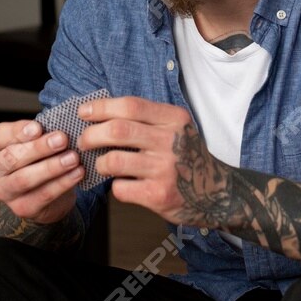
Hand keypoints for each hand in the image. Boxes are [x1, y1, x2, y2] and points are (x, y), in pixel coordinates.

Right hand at [0, 118, 80, 224]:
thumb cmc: (41, 158)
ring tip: (73, 158)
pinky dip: (62, 183)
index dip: (17, 132)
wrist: (50, 192)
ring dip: (50, 167)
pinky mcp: (22, 208)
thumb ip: (42, 134)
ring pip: (24, 179)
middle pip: (11, 158)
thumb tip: (60, 125)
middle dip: (38, 148)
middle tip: (62, 139)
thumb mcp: (37, 141)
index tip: (38, 127)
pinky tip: (77, 173)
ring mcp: (5, 191)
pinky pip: (42, 195)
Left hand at [75, 96, 211, 221]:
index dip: (101, 107)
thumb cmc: (188, 157)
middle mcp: (171, 142)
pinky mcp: (159, 195)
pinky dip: (115, 186)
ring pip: (114, 161)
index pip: (130, 105)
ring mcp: (165, 169)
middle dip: (91, 135)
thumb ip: (147, 118)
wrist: (216, 193)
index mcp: (175, 119)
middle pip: (117, 130)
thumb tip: (101, 112)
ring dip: (100, 163)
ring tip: (102, 165)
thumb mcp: (177, 129)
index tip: (84, 112)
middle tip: (84, 141)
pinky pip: (120, 188)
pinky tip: (123, 184)